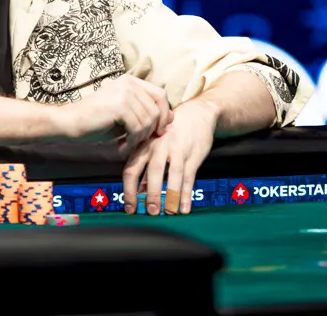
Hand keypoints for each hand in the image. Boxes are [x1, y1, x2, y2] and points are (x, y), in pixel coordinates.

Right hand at [60, 75, 173, 152]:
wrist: (69, 122)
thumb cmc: (96, 121)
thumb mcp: (126, 116)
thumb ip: (146, 113)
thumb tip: (173, 117)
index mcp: (131, 81)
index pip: (160, 94)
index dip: (164, 114)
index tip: (158, 131)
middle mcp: (129, 82)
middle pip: (158, 107)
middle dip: (154, 128)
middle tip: (143, 141)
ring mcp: (125, 91)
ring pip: (149, 119)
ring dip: (141, 137)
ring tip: (128, 144)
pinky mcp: (120, 104)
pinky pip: (139, 126)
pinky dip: (133, 140)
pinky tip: (122, 146)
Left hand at [122, 99, 216, 214]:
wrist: (197, 113)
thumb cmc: (171, 131)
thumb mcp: (153, 143)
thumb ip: (144, 165)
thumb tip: (137, 190)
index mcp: (145, 145)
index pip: (132, 169)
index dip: (129, 190)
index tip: (130, 208)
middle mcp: (160, 146)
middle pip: (153, 171)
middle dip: (152, 194)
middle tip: (150, 212)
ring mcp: (178, 150)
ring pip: (173, 175)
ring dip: (170, 195)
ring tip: (168, 212)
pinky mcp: (193, 155)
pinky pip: (190, 177)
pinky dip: (187, 194)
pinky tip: (184, 207)